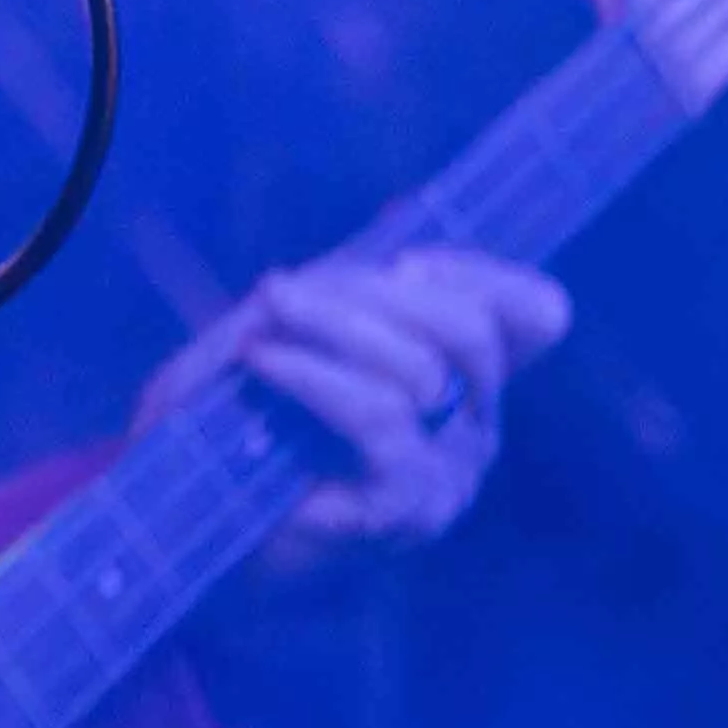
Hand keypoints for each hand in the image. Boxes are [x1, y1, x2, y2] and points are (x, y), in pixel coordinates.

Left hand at [141, 244, 574, 575]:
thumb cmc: (245, 416)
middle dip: (373, 295)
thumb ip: (355, 284)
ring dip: (332, 330)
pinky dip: (311, 379)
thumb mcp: (299, 334)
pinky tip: (259, 365)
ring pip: (421, 374)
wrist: (194, 518)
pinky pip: (375, 420)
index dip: (484, 276)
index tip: (405, 261)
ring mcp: (448, 475)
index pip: (532, 317)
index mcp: (469, 380)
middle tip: (283, 290)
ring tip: (261, 321)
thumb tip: (402, 208)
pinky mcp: (404, 512)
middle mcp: (475, 428)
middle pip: (470, 334)